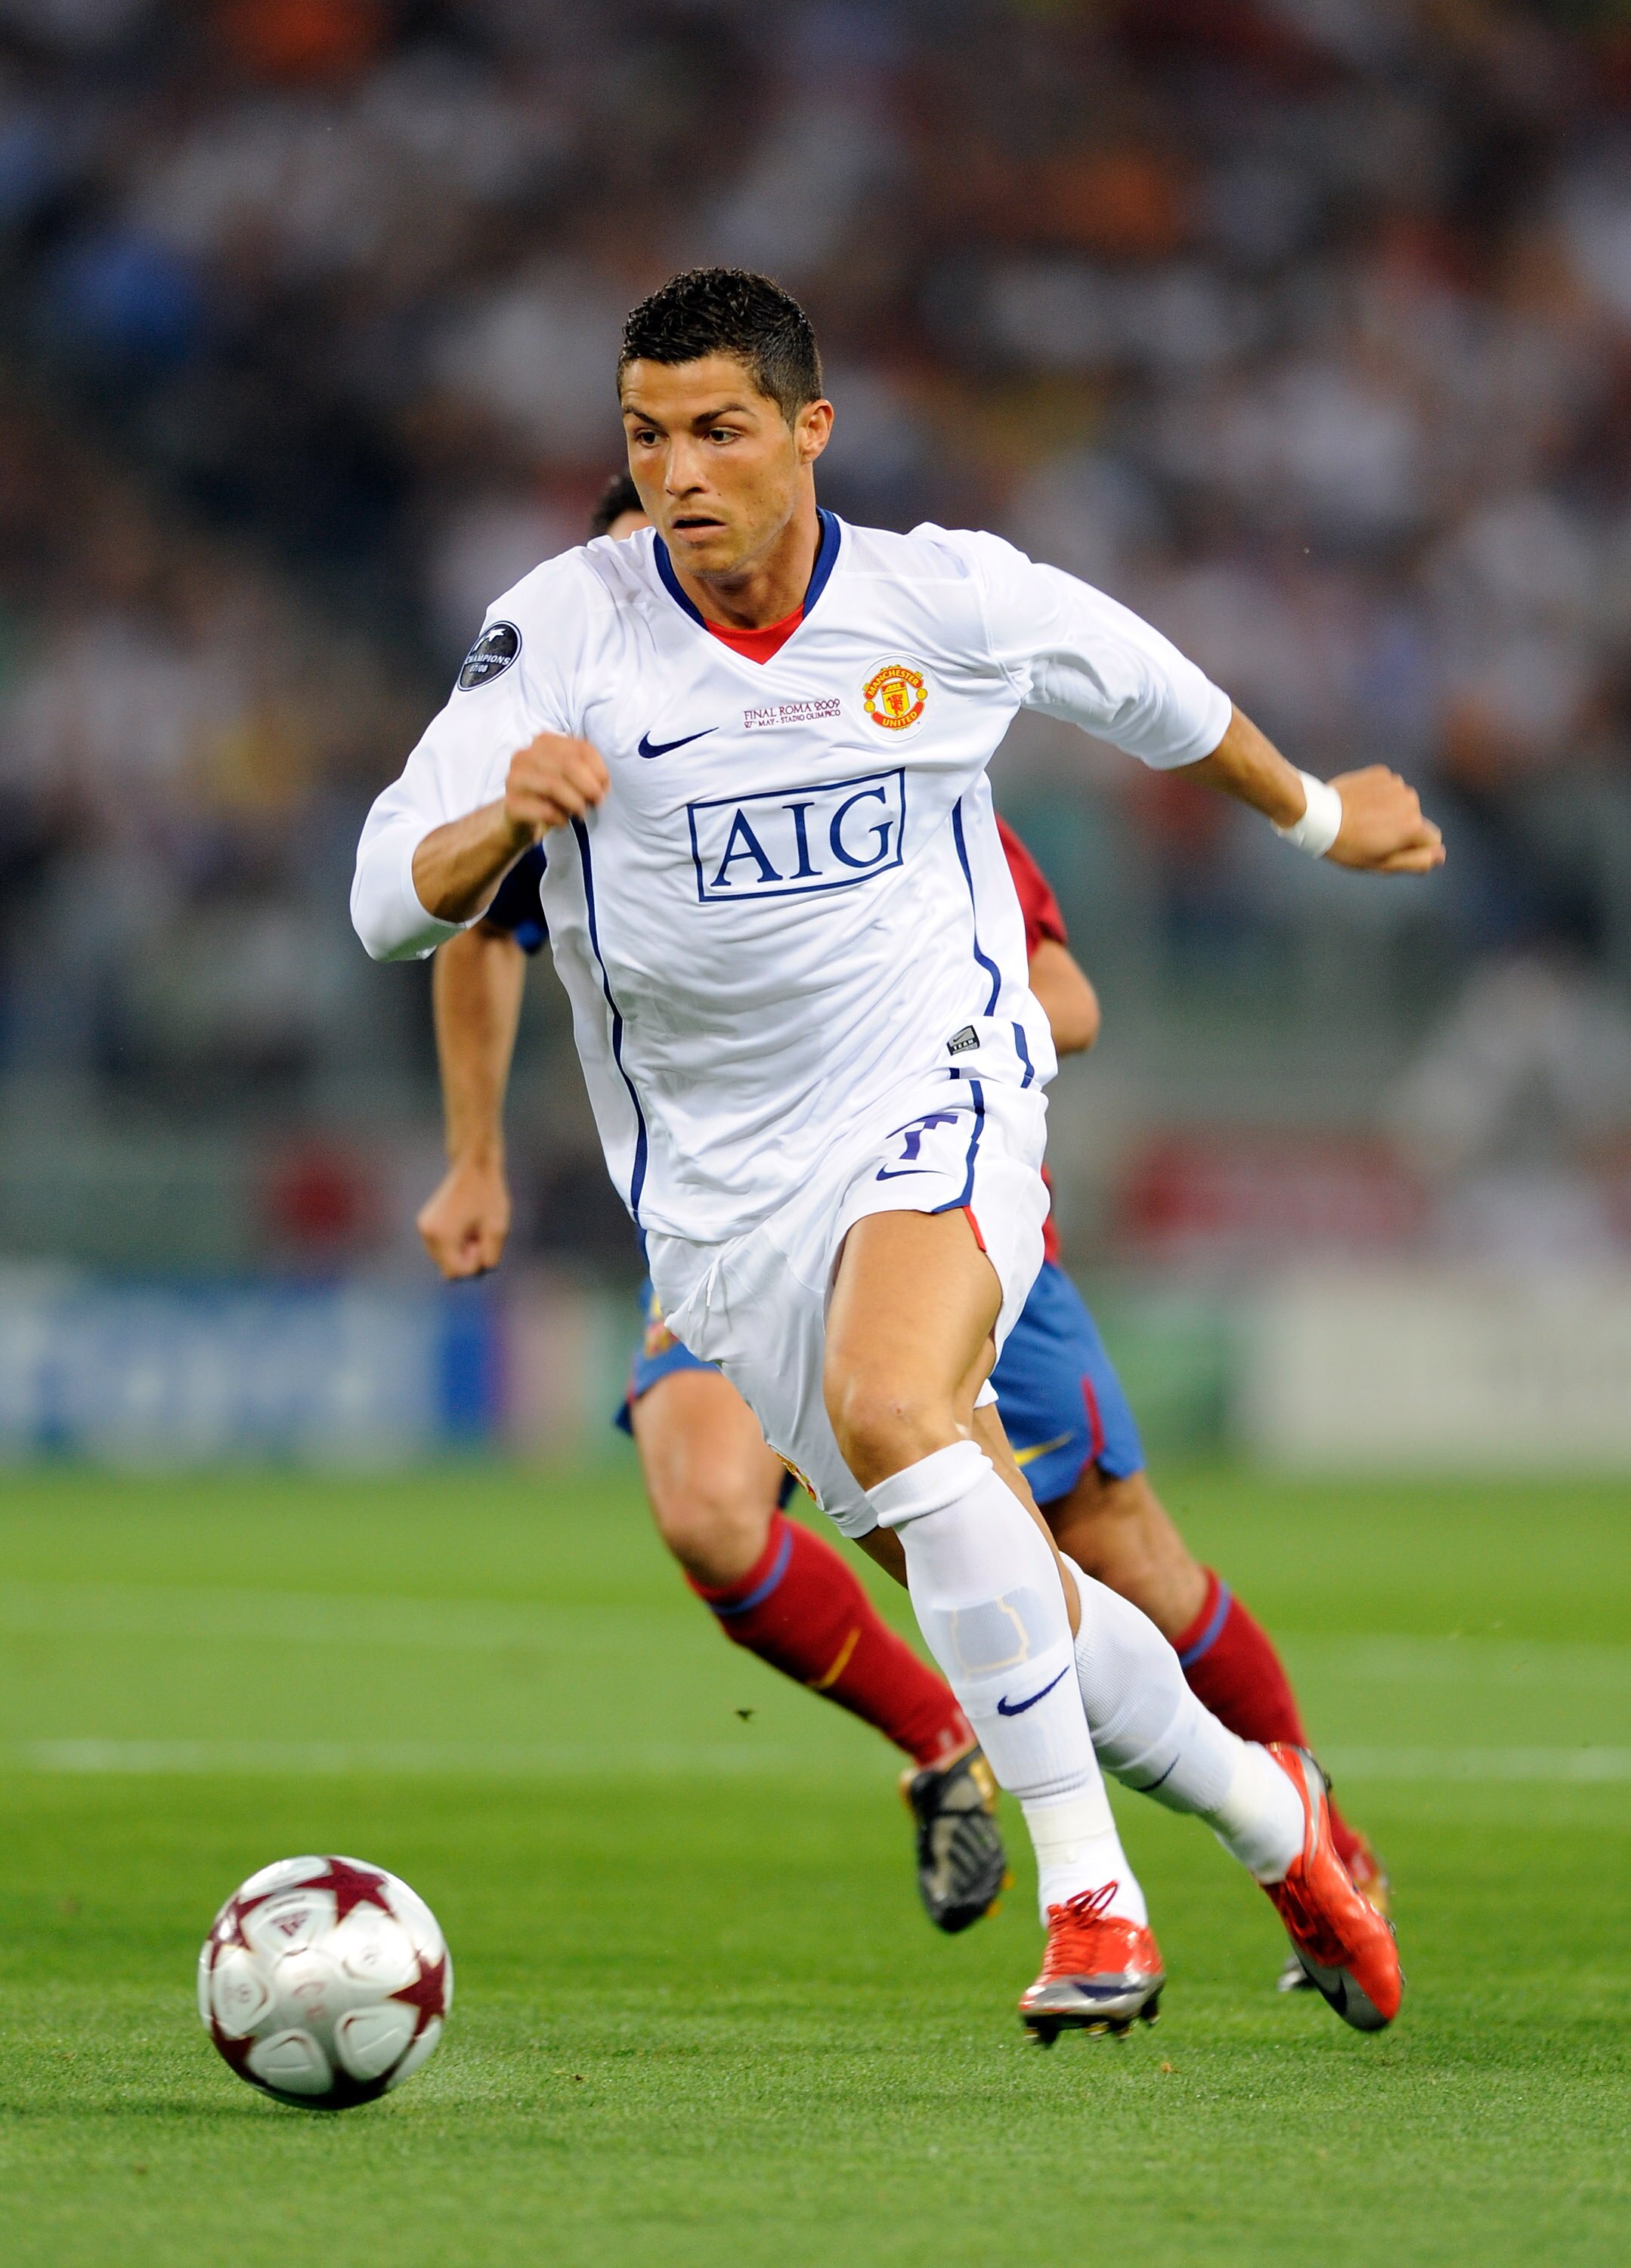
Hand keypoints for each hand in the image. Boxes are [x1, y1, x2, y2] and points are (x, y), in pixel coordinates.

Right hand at [417, 1153, 511, 1278]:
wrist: (473, 1165)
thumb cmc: (488, 1194)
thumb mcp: (498, 1229)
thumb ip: (491, 1256)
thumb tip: (480, 1270)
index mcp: (442, 1236)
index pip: (455, 1272)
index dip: (474, 1265)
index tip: (482, 1243)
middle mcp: (427, 1234)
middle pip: (447, 1268)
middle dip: (466, 1259)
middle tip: (479, 1236)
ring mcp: (424, 1227)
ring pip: (443, 1258)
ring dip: (460, 1251)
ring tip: (473, 1229)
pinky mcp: (426, 1222)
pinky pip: (441, 1246)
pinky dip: (454, 1243)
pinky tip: (466, 1226)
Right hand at [504, 732, 609, 840]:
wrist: (519, 819)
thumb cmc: (550, 796)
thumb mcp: (569, 778)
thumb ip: (586, 772)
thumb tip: (602, 784)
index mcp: (544, 742)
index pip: (581, 748)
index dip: (599, 769)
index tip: (605, 788)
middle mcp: (526, 755)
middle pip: (568, 765)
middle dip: (588, 786)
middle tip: (597, 803)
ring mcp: (515, 778)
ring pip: (554, 785)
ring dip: (575, 803)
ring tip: (581, 814)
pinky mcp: (511, 803)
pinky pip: (544, 810)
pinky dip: (560, 818)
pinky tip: (563, 821)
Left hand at [1326, 766, 1444, 874]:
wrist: (1317, 815)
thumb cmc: (1349, 847)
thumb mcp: (1382, 864)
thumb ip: (1416, 861)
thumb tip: (1442, 855)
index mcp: (1415, 826)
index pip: (1431, 840)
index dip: (1412, 849)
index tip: (1387, 849)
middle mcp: (1411, 801)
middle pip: (1415, 819)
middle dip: (1400, 828)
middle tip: (1370, 836)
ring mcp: (1396, 784)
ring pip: (1401, 802)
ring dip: (1388, 811)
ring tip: (1362, 820)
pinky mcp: (1380, 773)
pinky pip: (1387, 788)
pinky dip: (1377, 796)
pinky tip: (1358, 804)